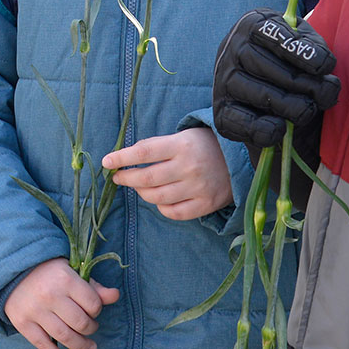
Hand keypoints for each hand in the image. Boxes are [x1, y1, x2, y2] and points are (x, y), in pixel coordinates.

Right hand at [4, 258, 119, 348]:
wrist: (13, 272)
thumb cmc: (48, 272)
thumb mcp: (72, 272)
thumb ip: (93, 286)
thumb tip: (115, 295)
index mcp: (65, 279)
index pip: (92, 304)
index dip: (97, 310)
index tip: (93, 310)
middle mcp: (50, 295)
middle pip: (80, 323)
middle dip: (90, 329)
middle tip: (91, 327)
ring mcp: (35, 311)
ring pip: (65, 336)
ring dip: (81, 346)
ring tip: (89, 346)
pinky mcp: (23, 324)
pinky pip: (44, 346)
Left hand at [104, 129, 234, 219]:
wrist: (241, 159)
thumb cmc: (204, 145)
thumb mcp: (183, 136)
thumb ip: (157, 146)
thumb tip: (126, 157)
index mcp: (182, 145)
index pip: (144, 152)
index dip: (122, 157)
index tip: (107, 161)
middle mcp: (189, 167)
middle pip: (147, 178)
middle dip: (127, 178)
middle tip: (118, 176)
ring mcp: (198, 188)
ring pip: (158, 197)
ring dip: (142, 193)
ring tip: (138, 187)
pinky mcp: (206, 204)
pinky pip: (174, 212)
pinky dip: (161, 208)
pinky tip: (158, 199)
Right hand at [213, 8, 339, 148]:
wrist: (269, 94)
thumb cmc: (291, 62)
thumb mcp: (306, 45)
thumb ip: (316, 52)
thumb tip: (323, 73)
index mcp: (252, 24)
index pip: (273, 33)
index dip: (301, 51)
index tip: (325, 66)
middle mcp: (231, 49)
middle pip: (271, 68)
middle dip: (307, 85)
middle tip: (326, 94)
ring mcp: (223, 81)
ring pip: (264, 97)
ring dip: (296, 109)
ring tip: (308, 109)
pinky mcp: (221, 112)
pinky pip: (246, 124)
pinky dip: (269, 130)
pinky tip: (282, 128)